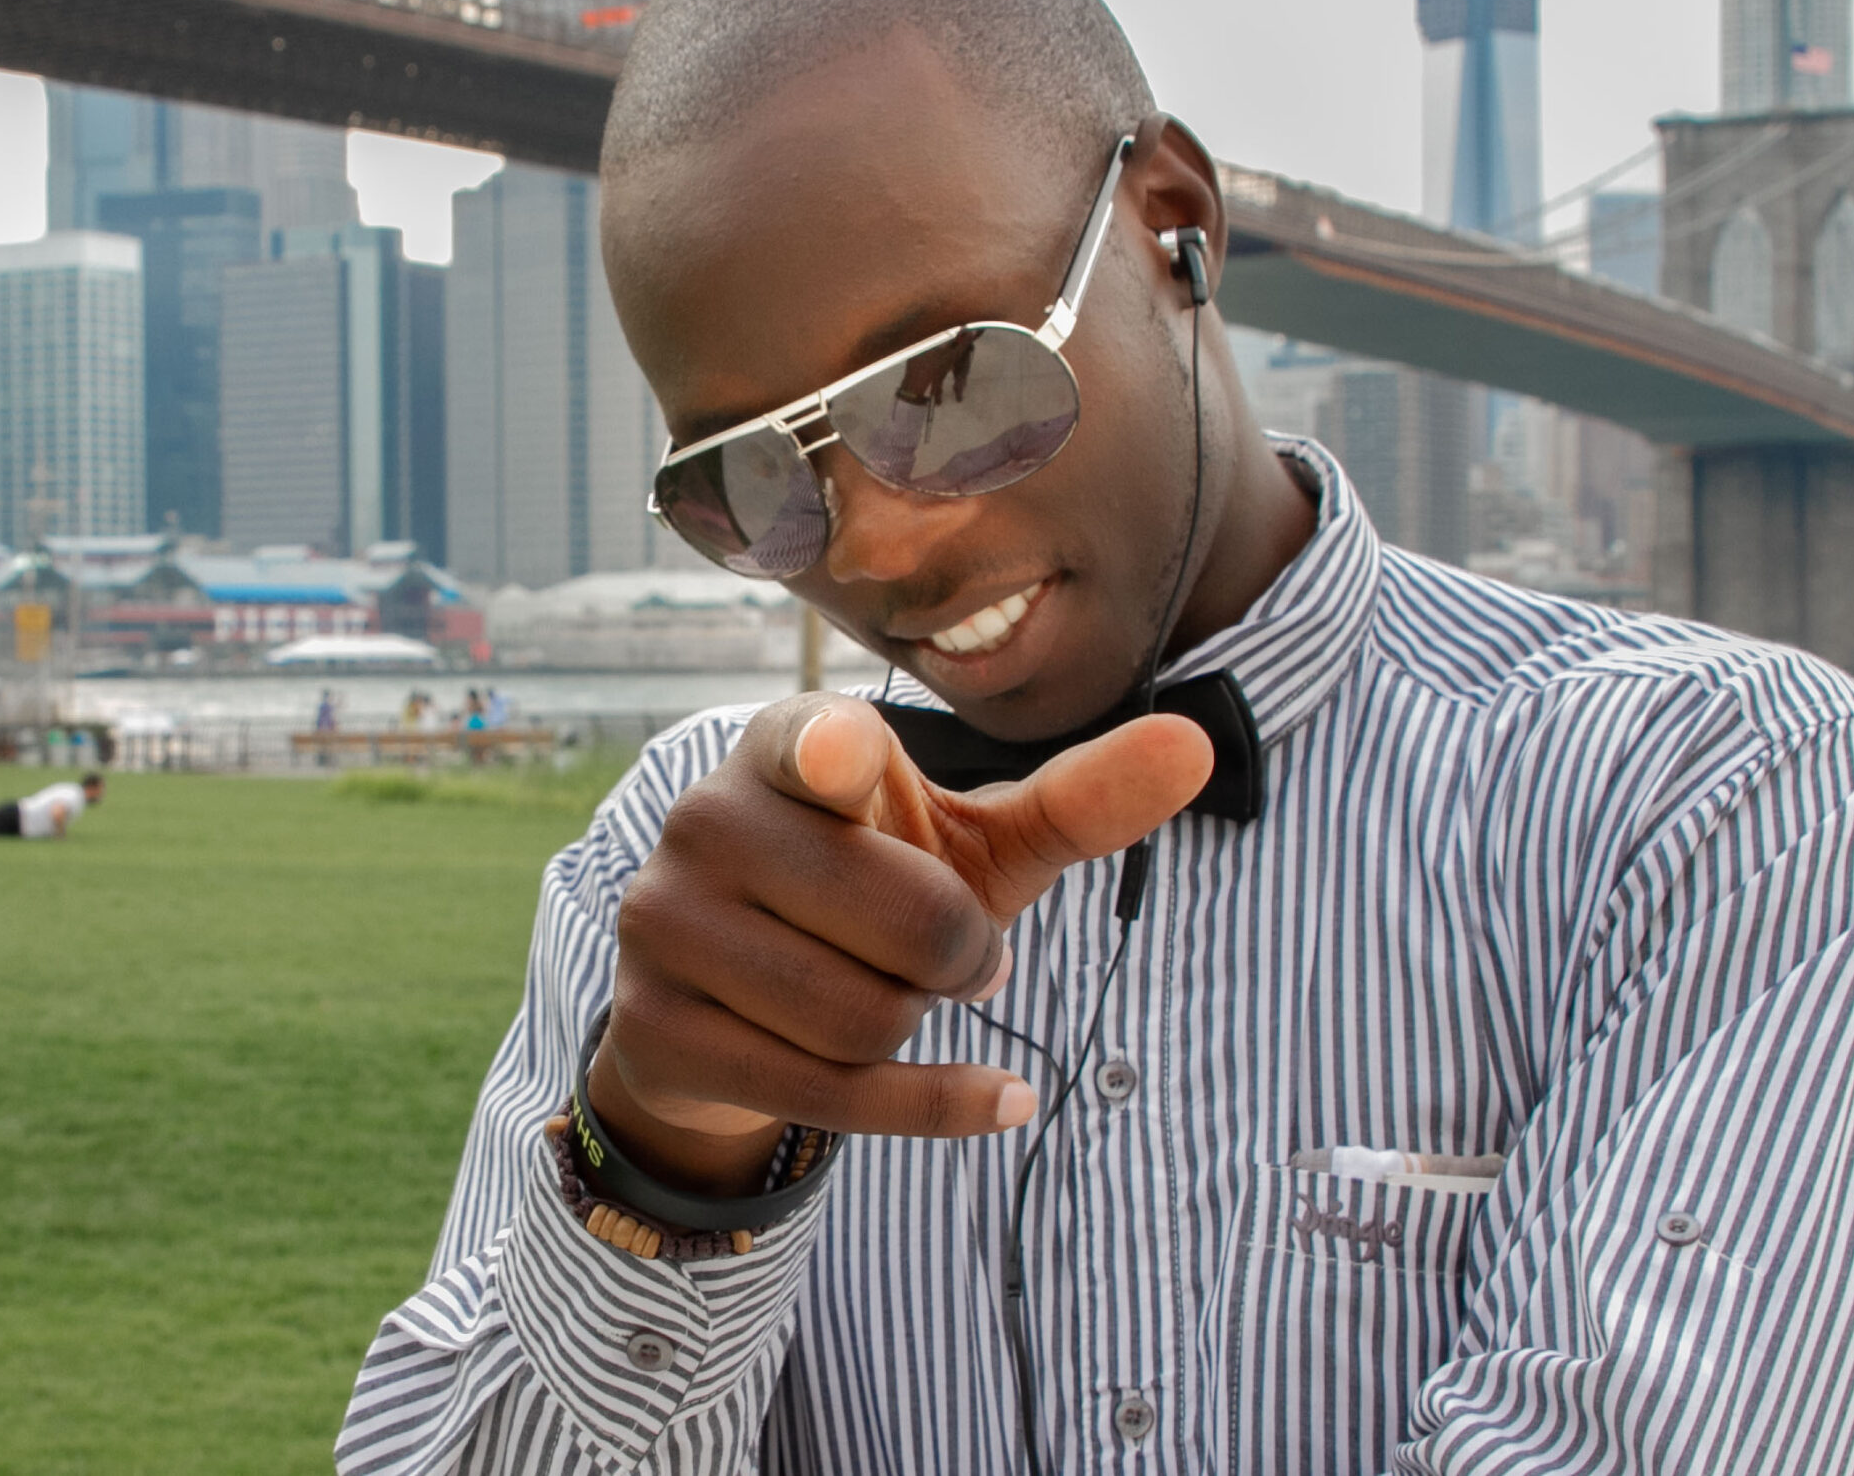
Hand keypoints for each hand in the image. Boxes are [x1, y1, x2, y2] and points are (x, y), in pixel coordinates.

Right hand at [587, 692, 1211, 1196]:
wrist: (724, 1004)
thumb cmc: (868, 892)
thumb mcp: (965, 844)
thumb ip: (1075, 801)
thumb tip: (1196, 748)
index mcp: (783, 749)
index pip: (815, 747)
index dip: (835, 755)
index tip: (846, 760)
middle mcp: (707, 820)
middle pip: (907, 924)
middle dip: (963, 960)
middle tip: (955, 957)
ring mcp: (666, 926)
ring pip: (865, 1019)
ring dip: (922, 1027)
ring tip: (901, 997)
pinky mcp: (657, 1030)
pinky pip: (831, 1094)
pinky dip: (938, 1106)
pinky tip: (999, 1099)